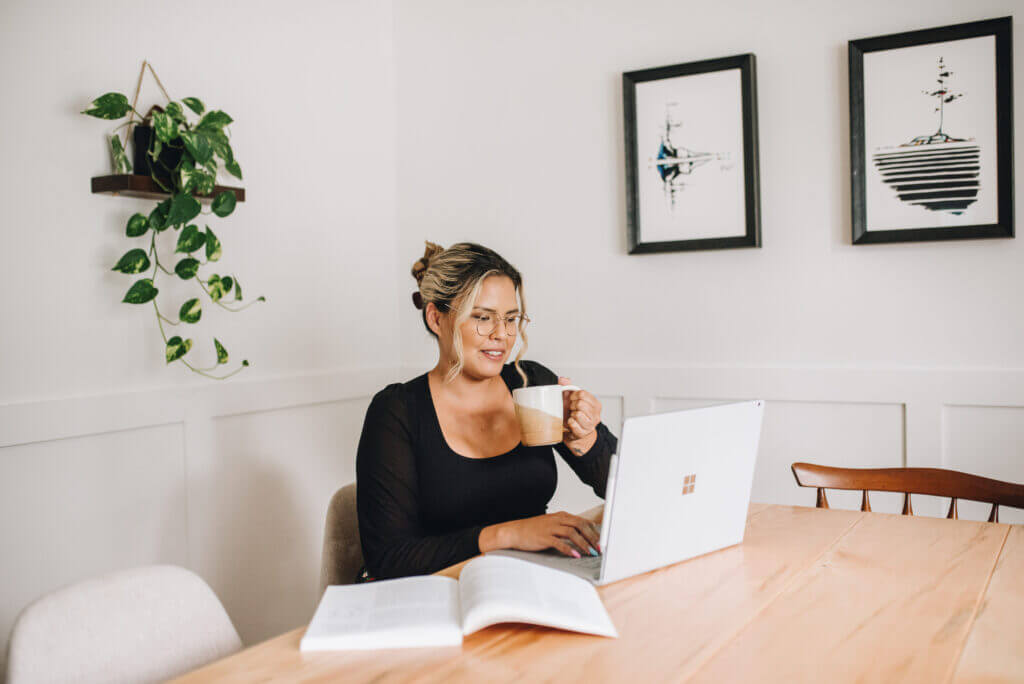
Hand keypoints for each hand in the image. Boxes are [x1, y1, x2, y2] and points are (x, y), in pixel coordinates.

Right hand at [483, 512, 601, 557]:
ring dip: (583, 543)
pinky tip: (575, 555)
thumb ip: (566, 528)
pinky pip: (559, 542)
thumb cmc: (534, 530)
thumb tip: (583, 537)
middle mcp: (557, 519)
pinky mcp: (543, 537)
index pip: (582, 521)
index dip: (594, 531)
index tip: (601, 541)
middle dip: (592, 537)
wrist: (514, 531)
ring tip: (590, 553)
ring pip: (572, 532)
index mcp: (561, 516)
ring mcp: (550, 527)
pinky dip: (569, 549)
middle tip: (599, 548)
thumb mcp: (552, 525)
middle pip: (580, 525)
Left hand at [559, 376, 601, 454]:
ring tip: (572, 416)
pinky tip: (571, 423)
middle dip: (572, 406)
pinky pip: (572, 424)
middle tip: (572, 409)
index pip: (582, 394)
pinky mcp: (582, 433)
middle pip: (580, 403)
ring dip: (571, 414)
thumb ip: (568, 386)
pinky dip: (569, 422)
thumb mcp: (573, 399)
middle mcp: (596, 415)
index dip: (573, 396)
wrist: (576, 433)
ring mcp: (590, 425)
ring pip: (577, 414)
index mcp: (596, 404)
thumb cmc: (575, 414)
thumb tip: (563, 379)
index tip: (572, 399)